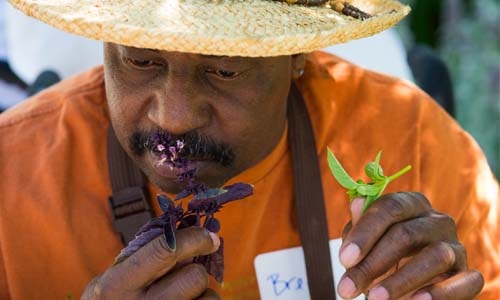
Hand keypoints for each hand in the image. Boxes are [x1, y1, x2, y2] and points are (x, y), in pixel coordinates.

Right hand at [82, 227, 220, 299]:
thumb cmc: (116, 297)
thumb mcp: (118, 274)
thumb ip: (150, 252)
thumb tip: (201, 234)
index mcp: (118, 284)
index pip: (167, 250)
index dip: (195, 238)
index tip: (209, 236)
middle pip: (195, 277)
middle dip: (196, 270)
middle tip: (186, 274)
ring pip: (208, 297)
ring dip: (203, 292)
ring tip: (183, 295)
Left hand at [337, 192, 483, 299]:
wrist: (407, 286)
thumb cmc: (383, 257)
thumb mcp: (368, 242)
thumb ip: (360, 226)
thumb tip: (355, 204)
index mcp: (411, 204)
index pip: (390, 207)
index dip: (365, 232)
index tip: (345, 259)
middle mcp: (437, 220)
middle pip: (407, 234)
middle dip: (373, 263)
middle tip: (348, 287)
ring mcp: (456, 247)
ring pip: (435, 256)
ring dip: (401, 280)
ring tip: (374, 298)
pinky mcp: (469, 275)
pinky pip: (464, 281)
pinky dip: (440, 293)